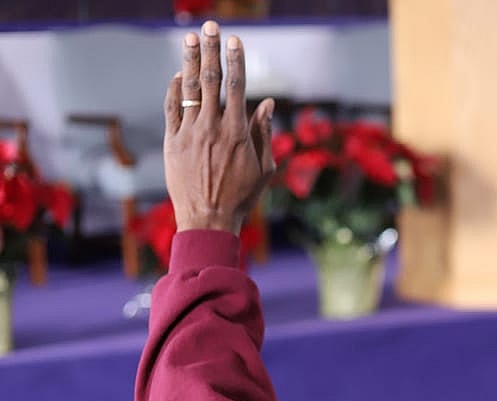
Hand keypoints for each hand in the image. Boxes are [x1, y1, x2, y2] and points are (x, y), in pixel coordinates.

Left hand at [164, 21, 275, 233]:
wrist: (208, 219)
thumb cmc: (242, 197)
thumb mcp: (264, 168)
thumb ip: (263, 133)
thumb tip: (267, 104)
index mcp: (237, 132)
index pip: (236, 87)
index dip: (236, 61)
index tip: (235, 41)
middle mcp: (212, 127)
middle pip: (211, 80)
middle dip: (211, 50)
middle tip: (210, 27)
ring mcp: (190, 133)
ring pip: (189, 89)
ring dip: (190, 61)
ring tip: (190, 39)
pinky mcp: (172, 142)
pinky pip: (172, 108)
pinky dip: (175, 88)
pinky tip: (179, 74)